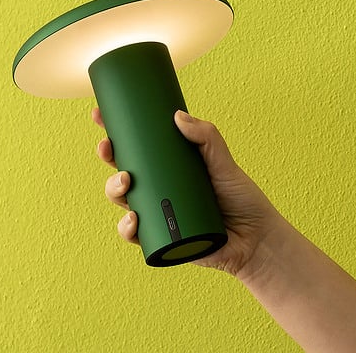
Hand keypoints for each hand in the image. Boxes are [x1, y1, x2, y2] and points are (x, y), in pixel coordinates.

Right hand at [93, 108, 281, 275]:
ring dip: (113, 189)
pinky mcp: (161, 240)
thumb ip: (206, 137)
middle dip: (108, 158)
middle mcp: (160, 190)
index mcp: (169, 169)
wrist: (256, 240)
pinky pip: (135, 235)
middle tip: (109, 149)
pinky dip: (127, 227)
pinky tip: (133, 218)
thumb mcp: (224, 163)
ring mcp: (159, 214)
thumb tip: (178, 116)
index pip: (137, 148)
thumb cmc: (241, 200)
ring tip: (126, 182)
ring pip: (122, 201)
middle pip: (122, 171)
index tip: (99, 116)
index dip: (115, 133)